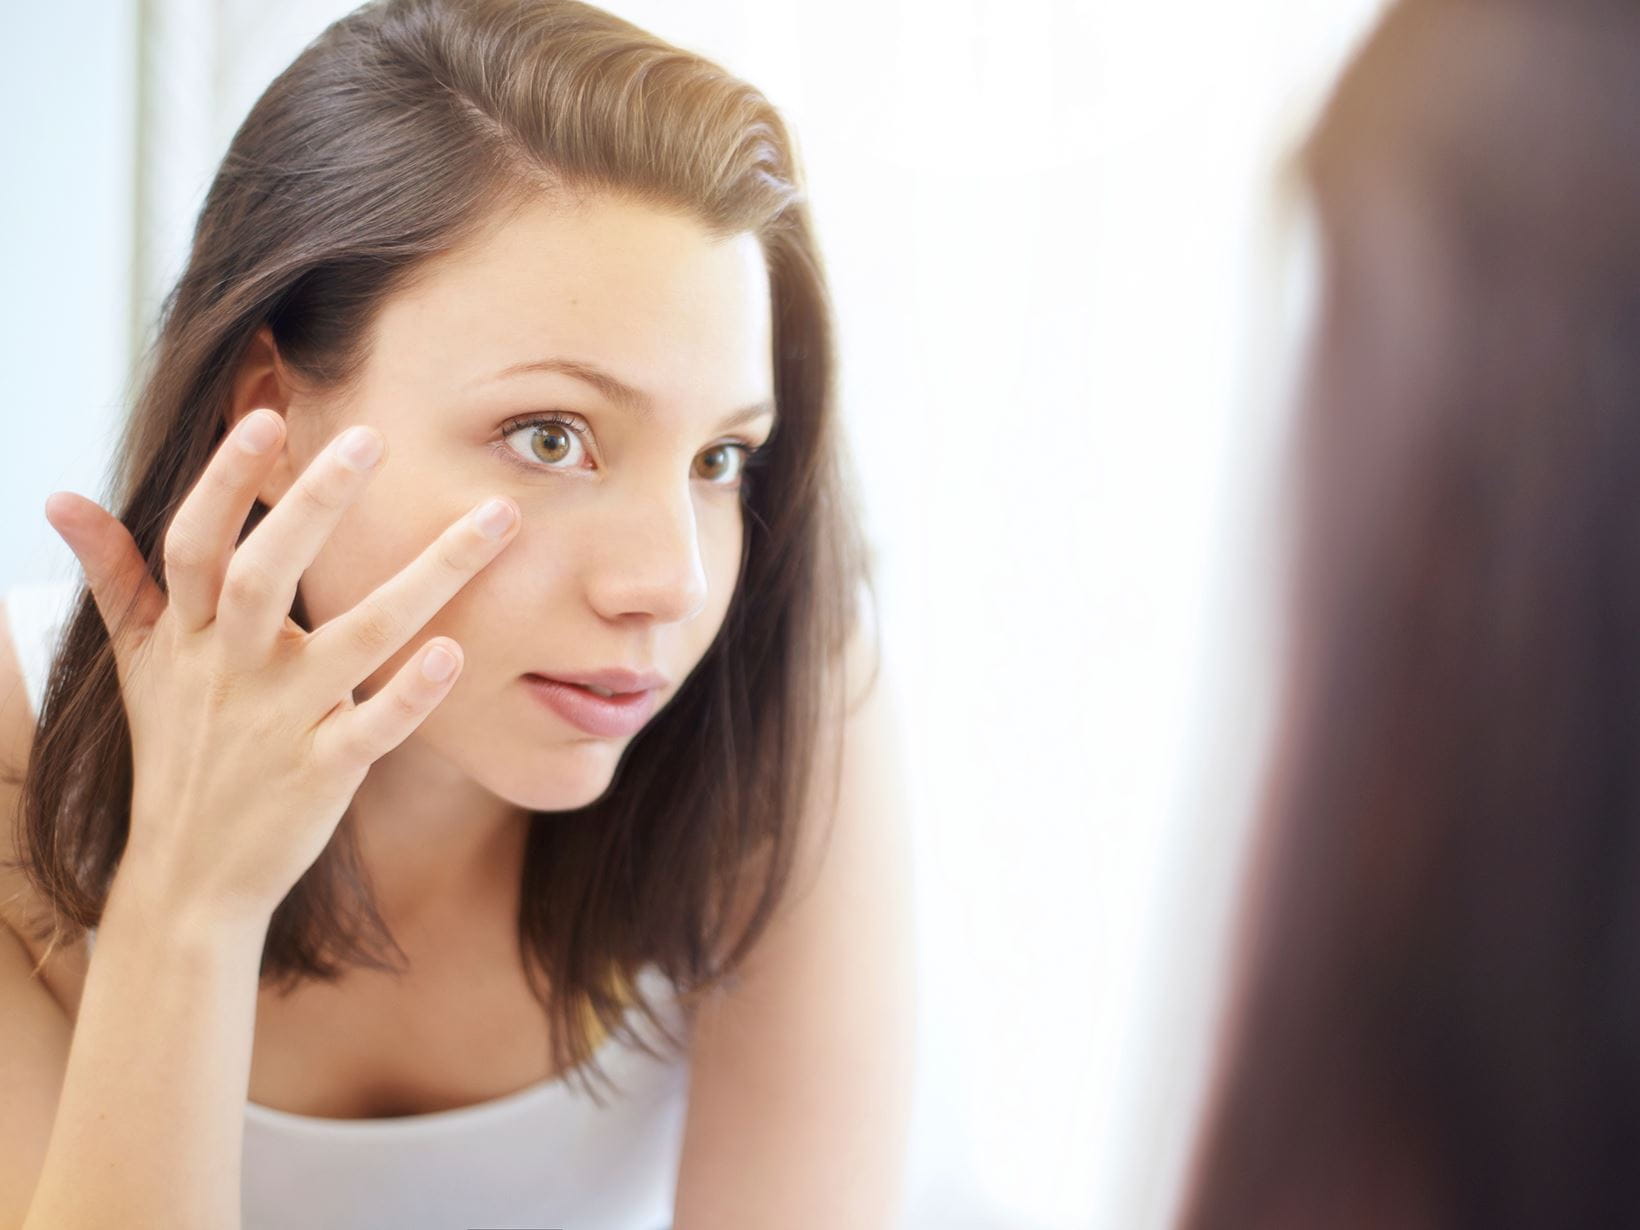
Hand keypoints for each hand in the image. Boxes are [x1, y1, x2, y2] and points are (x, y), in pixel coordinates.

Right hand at [44, 409, 520, 923]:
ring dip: (427, 579)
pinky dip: (409, 695)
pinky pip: (371, 730)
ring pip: (354, 640)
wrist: (187, 876)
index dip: (223, 483)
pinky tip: (455, 653)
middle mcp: (231, 670)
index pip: (194, 544)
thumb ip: (115, 574)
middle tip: (373, 438)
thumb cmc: (178, 750)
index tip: (264, 417)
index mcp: (187, 635)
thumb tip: (59, 497)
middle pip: (264, 575)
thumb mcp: (137, 661)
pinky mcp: (322, 774)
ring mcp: (278, 723)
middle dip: (312, 505)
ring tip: (493, 522)